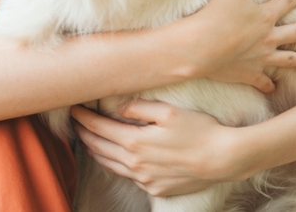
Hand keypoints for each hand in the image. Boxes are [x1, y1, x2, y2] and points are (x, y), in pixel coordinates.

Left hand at [71, 100, 249, 196]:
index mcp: (135, 142)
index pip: (99, 128)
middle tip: (75, 123)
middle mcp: (135, 164)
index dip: (84, 118)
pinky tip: (116, 158)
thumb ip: (139, 107)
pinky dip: (116, 165)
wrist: (222, 159)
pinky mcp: (155, 188)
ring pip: (110, 165)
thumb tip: (118, 107)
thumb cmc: (199, 131)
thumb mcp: (168, 112)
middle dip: (84, 134)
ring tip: (88, 141)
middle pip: (100, 148)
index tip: (74, 109)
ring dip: (96, 151)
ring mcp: (145, 179)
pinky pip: (128, 176)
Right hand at [179, 0, 295, 92]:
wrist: (203, 47)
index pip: (286, 2)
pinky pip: (263, 81)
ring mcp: (261, 58)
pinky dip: (269, 85)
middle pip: (295, 33)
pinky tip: (273, 88)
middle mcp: (268, 38)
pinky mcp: (250, 74)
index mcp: (265, 16)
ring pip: (287, 59)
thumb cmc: (216, 16)